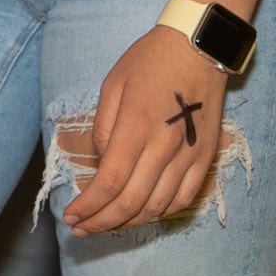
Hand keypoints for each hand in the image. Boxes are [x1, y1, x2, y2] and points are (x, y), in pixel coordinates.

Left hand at [62, 26, 225, 235]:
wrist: (199, 46)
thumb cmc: (150, 60)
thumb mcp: (112, 84)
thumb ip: (102, 128)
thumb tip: (101, 163)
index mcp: (136, 126)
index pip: (109, 182)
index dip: (88, 206)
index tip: (70, 215)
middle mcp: (164, 146)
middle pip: (130, 202)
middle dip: (101, 222)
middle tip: (81, 229)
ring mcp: (188, 155)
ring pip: (156, 206)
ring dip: (128, 223)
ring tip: (106, 224)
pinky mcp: (205, 157)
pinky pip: (183, 199)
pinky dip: (160, 213)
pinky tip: (142, 214)